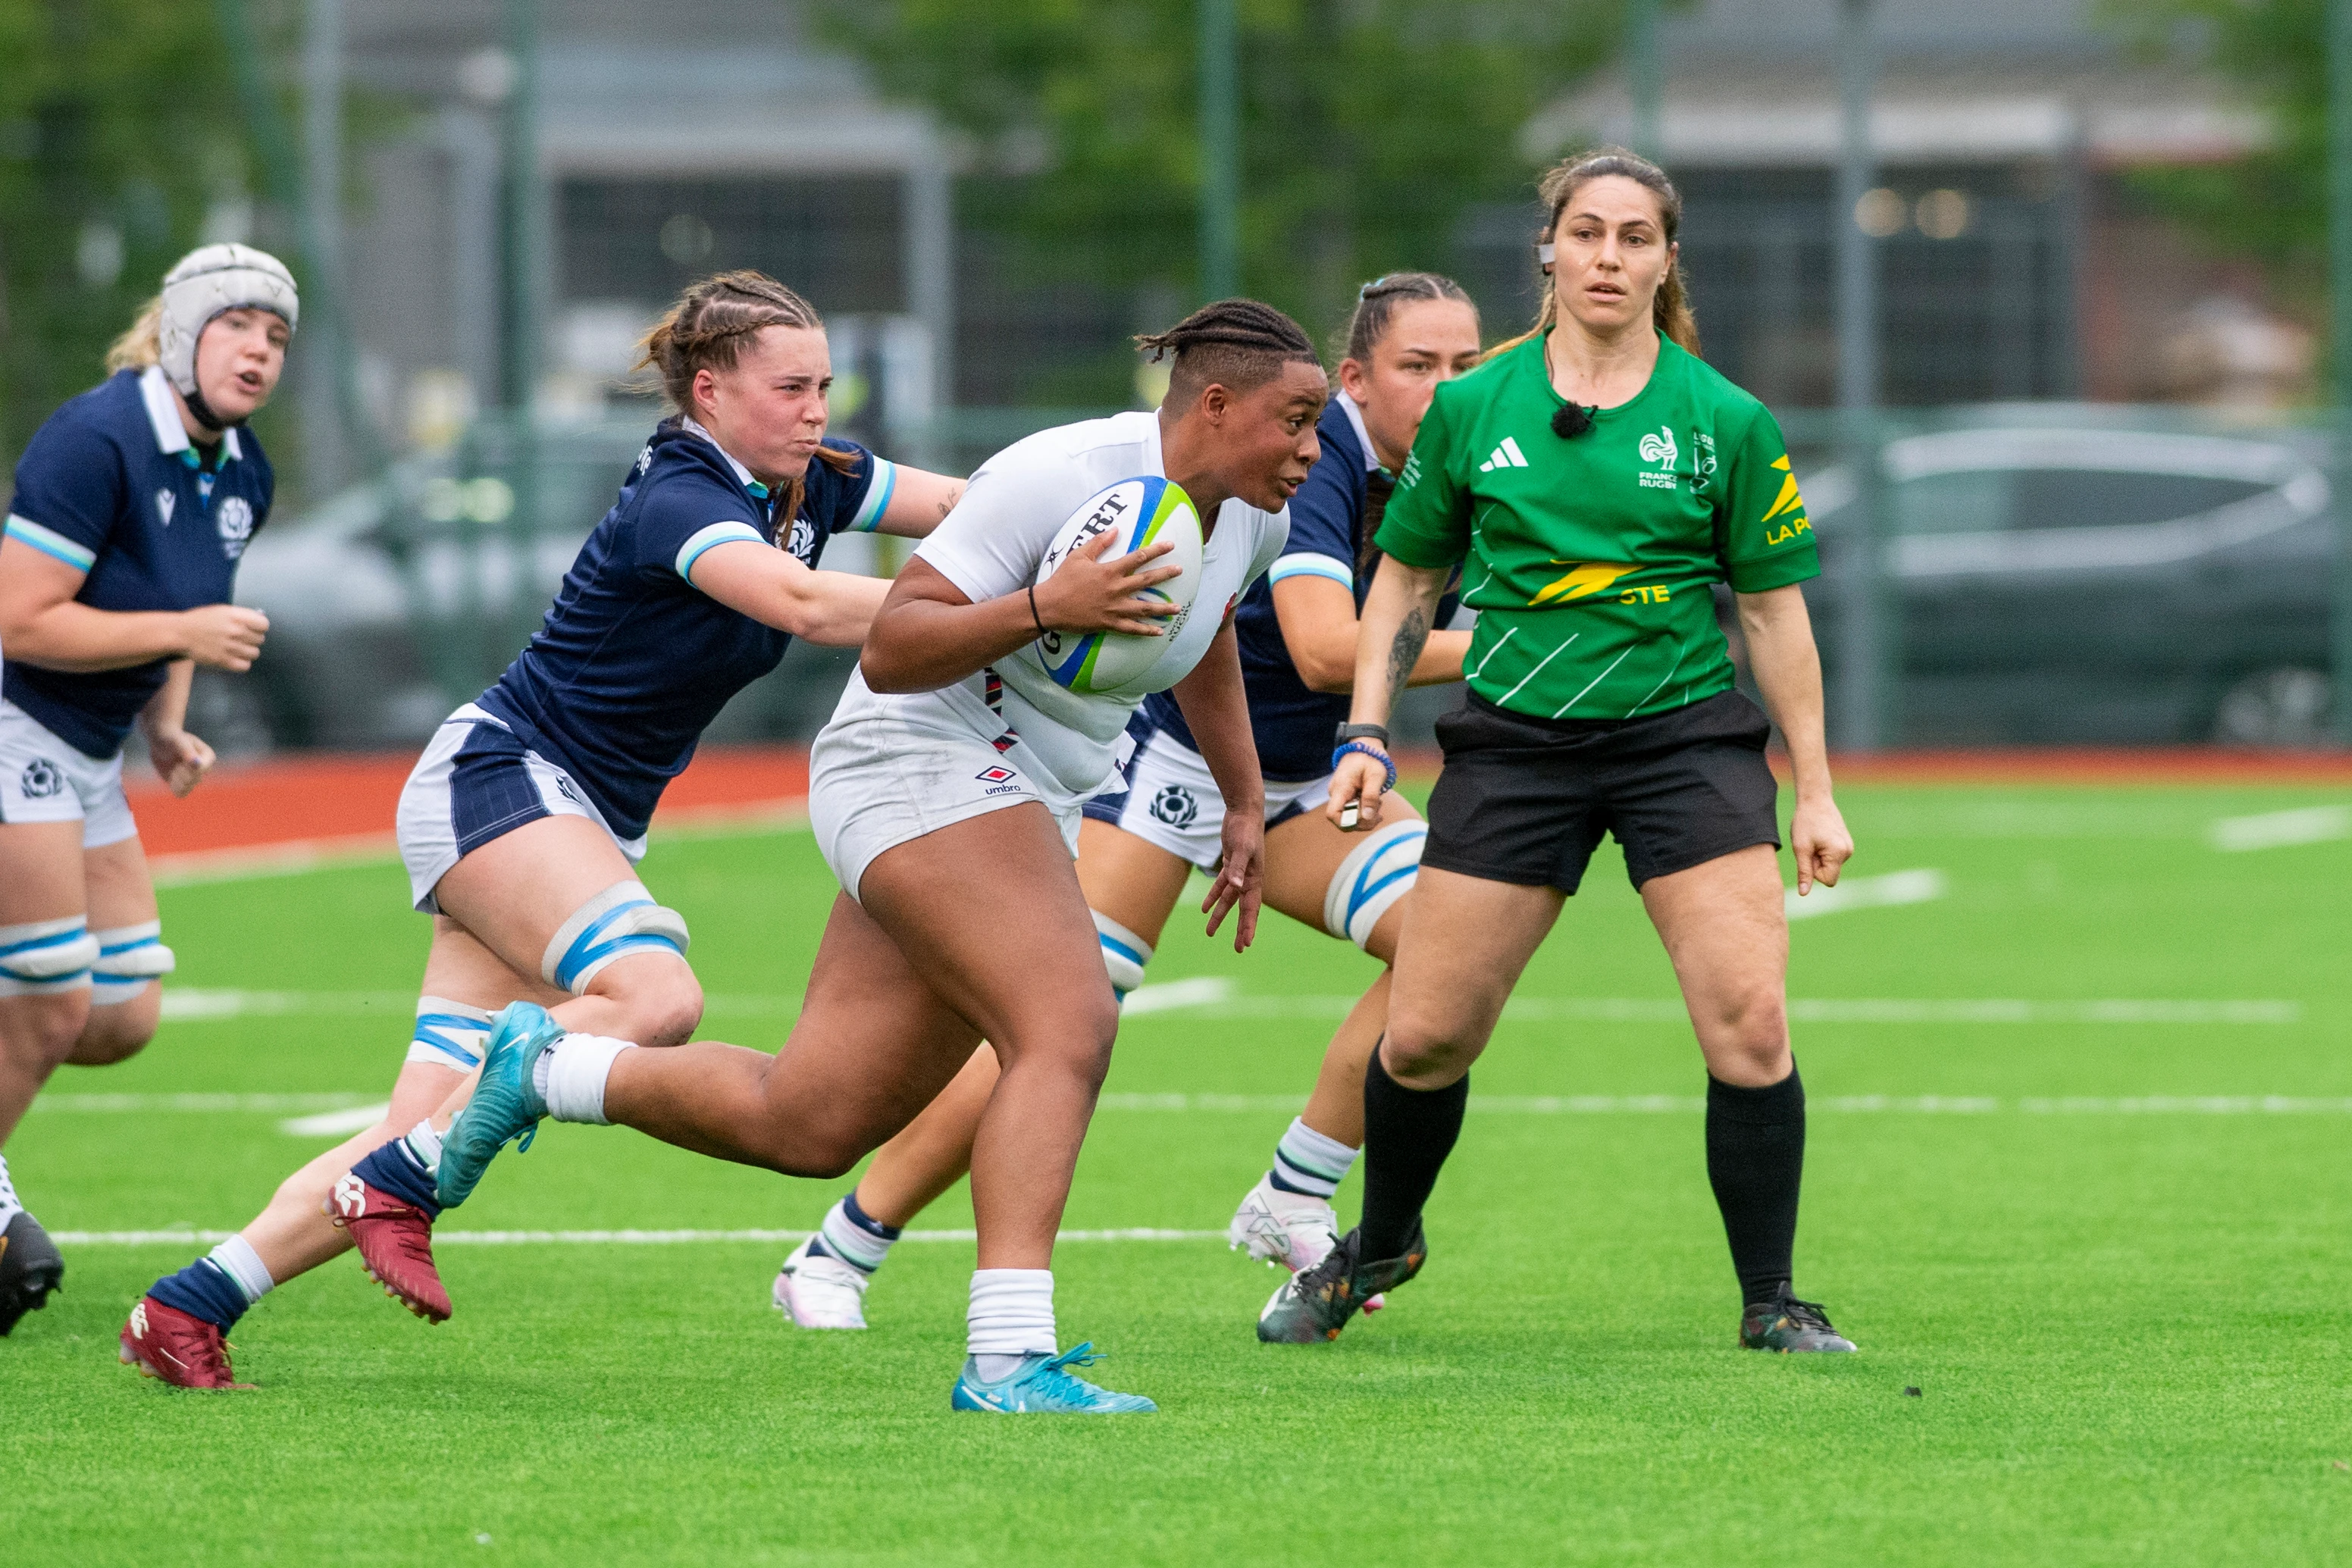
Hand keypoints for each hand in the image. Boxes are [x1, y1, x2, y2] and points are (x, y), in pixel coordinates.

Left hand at [146, 724, 214, 796]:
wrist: (161, 741)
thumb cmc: (171, 738)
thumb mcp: (177, 741)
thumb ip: (187, 751)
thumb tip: (197, 764)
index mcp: (208, 757)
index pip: (201, 770)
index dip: (187, 767)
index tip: (181, 759)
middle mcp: (203, 769)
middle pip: (194, 780)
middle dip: (180, 772)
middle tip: (176, 762)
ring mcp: (194, 777)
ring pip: (187, 788)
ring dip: (176, 779)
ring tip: (174, 768)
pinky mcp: (183, 784)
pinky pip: (181, 794)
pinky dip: (173, 787)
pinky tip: (171, 777)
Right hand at [179, 604, 268, 670]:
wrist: (180, 633)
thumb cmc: (200, 620)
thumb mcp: (222, 610)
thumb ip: (241, 616)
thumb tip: (260, 621)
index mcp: (236, 616)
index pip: (264, 624)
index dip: (259, 627)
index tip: (253, 628)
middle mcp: (236, 631)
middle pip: (260, 639)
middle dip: (252, 639)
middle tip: (241, 638)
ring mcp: (231, 647)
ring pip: (255, 653)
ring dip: (248, 651)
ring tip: (237, 648)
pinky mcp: (224, 661)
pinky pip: (246, 665)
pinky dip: (242, 662)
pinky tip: (234, 657)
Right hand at [1031, 529, 1181, 636]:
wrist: (1050, 606)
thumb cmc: (1062, 579)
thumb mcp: (1078, 556)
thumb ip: (1098, 543)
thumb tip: (1115, 530)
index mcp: (1109, 571)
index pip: (1138, 557)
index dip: (1156, 550)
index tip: (1170, 546)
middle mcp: (1115, 589)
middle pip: (1146, 581)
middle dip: (1165, 575)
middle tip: (1180, 570)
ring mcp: (1114, 608)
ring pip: (1144, 609)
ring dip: (1162, 609)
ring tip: (1178, 608)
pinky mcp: (1108, 624)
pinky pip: (1131, 629)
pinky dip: (1146, 631)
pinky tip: (1159, 632)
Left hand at [1201, 808, 1264, 951]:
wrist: (1244, 811)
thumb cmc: (1245, 829)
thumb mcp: (1241, 848)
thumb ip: (1237, 867)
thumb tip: (1235, 887)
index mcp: (1255, 879)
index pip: (1251, 908)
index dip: (1249, 927)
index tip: (1245, 944)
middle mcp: (1249, 879)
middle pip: (1243, 909)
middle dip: (1240, 929)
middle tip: (1238, 949)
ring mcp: (1239, 872)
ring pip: (1229, 900)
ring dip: (1220, 915)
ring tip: (1209, 932)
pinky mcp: (1230, 864)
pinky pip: (1221, 885)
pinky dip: (1213, 897)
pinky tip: (1204, 909)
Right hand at [1325, 746, 1390, 832]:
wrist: (1365, 744)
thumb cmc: (1371, 758)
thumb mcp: (1375, 776)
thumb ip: (1370, 797)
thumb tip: (1367, 817)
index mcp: (1340, 787)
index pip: (1333, 814)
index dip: (1348, 822)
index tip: (1366, 816)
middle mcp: (1336, 793)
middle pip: (1343, 819)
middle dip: (1363, 820)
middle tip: (1379, 811)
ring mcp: (1339, 794)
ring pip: (1349, 816)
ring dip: (1365, 816)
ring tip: (1379, 803)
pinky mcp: (1345, 795)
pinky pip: (1352, 809)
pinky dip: (1364, 810)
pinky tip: (1375, 802)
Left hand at [1789, 793, 1853, 895]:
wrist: (1815, 799)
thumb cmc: (1805, 822)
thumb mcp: (1800, 849)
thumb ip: (1804, 872)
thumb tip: (1804, 893)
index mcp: (1839, 853)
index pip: (1827, 880)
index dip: (1814, 872)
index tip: (1808, 855)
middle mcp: (1848, 852)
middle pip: (1829, 873)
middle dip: (1816, 864)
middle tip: (1809, 845)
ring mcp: (1849, 847)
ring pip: (1830, 865)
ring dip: (1819, 857)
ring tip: (1814, 840)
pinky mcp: (1846, 843)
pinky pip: (1833, 857)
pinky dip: (1823, 852)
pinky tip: (1819, 837)